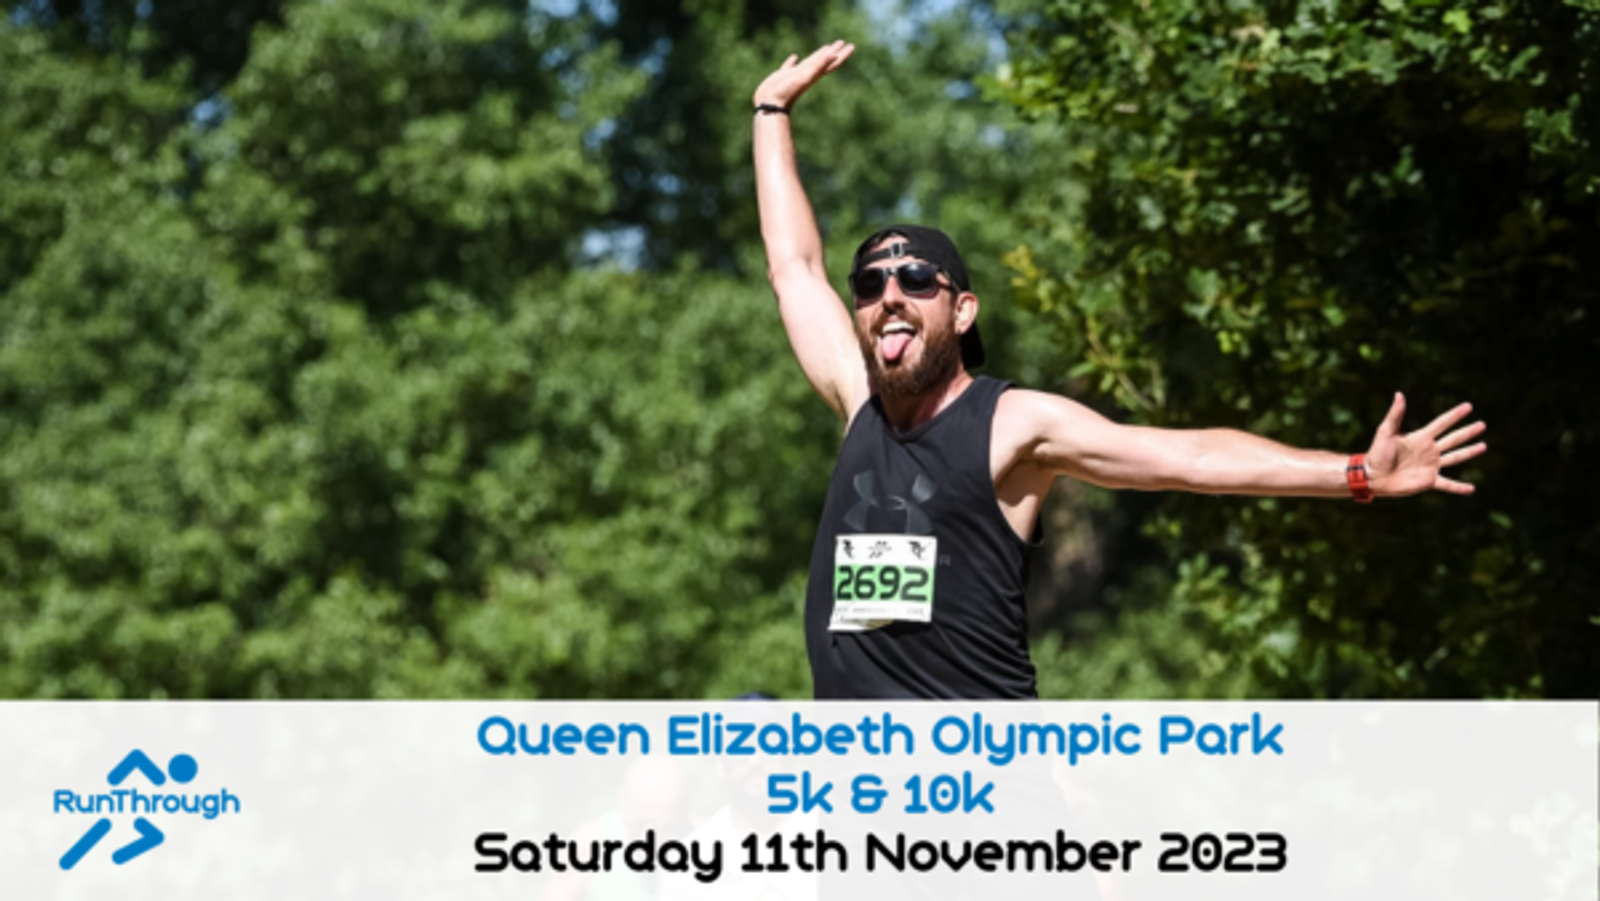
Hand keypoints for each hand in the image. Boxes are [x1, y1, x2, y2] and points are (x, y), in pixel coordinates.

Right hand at [753, 40, 854, 109]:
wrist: (770, 105)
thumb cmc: (787, 92)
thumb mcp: (804, 77)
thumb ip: (818, 66)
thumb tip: (834, 54)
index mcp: (814, 73)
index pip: (832, 61)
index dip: (842, 54)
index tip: (851, 45)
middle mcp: (807, 73)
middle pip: (824, 60)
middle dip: (833, 52)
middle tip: (842, 42)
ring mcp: (795, 75)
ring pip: (810, 62)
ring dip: (817, 55)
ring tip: (824, 48)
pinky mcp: (783, 76)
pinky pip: (790, 66)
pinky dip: (793, 61)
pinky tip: (794, 57)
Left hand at [1364, 393, 1487, 496]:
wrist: (1372, 476)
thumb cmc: (1376, 453)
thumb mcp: (1386, 431)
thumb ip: (1395, 414)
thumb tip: (1399, 394)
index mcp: (1421, 437)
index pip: (1442, 423)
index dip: (1455, 415)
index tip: (1469, 406)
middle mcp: (1429, 450)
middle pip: (1453, 439)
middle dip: (1468, 432)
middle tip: (1482, 425)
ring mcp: (1431, 465)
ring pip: (1455, 457)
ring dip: (1470, 452)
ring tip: (1483, 446)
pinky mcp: (1429, 480)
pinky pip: (1448, 484)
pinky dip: (1459, 487)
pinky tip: (1472, 489)